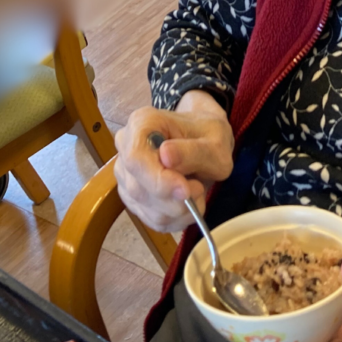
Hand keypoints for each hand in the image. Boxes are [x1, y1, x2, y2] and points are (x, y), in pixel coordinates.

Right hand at [114, 90, 233, 231]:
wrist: (204, 139)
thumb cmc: (208, 135)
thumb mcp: (215, 141)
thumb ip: (194, 151)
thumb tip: (165, 156)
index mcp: (141, 123)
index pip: (136, 159)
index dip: (158, 180)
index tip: (186, 190)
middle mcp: (126, 147)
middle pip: (138, 188)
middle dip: (173, 199)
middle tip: (200, 189)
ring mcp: (126, 173)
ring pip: (145, 207)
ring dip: (177, 210)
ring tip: (198, 191)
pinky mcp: (132, 196)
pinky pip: (151, 218)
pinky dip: (176, 219)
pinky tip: (190, 203)